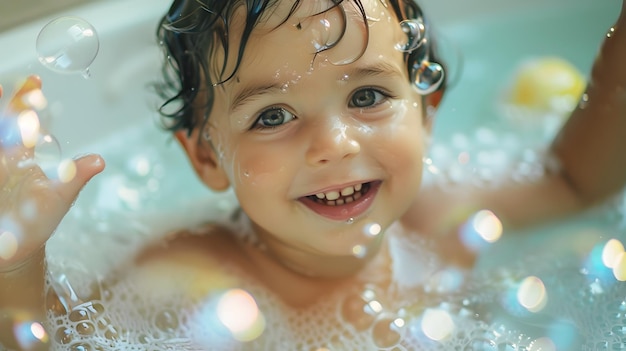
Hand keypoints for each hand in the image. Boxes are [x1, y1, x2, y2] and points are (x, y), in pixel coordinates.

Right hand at [0, 76, 104, 271]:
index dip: (27, 98)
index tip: (35, 80)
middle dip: (2, 104)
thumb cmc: (39, 219)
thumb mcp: (59, 197)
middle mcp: (0, 156)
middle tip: (3, 87)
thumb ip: (75, 177)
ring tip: (1, 99)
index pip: (23, 119)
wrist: (16, 247)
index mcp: (20, 154)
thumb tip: (100, 161)